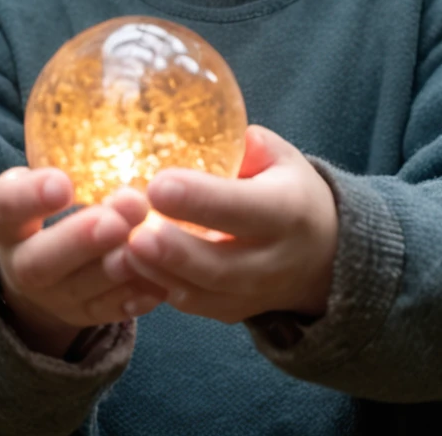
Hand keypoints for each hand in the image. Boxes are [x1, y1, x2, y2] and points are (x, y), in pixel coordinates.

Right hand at [0, 167, 166, 356]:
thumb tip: (126, 115)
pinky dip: (134, 298)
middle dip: (79, 241)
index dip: (28, 198)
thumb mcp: (42, 177)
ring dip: (113, 269)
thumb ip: (70, 156)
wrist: (40, 264)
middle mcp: (20, 262)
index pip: (3, 206)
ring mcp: (51, 296)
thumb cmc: (49, 200)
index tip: (62, 184)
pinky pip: (107, 312)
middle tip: (117, 219)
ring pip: (77, 290)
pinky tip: (160, 281)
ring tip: (144, 245)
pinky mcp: (81, 315)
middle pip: (39, 261)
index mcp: (2, 219)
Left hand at [102, 126, 337, 325]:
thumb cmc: (290, 191)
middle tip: (133, 231)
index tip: (159, 184)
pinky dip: (157, 288)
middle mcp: (274, 260)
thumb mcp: (282, 159)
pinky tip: (127, 265)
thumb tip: (207, 130)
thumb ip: (248, 146)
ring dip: (158, 273)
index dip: (201, 199)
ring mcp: (254, 295)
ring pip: (202, 293)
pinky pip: (192, 306)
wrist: (321, 255)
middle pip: (221, 265)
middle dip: (174, 250)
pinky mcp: (231, 312)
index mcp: (289, 211)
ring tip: (121, 249)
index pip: (244, 208)